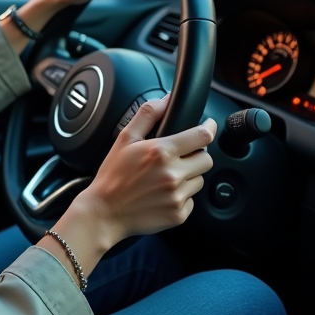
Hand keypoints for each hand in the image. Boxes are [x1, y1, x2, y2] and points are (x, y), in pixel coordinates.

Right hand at [77, 93, 214, 241]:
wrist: (104, 211)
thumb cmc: (113, 176)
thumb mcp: (125, 139)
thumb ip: (147, 114)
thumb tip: (166, 99)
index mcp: (161, 151)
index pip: (202, 135)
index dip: (209, 128)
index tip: (209, 126)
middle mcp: (173, 174)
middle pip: (207, 159)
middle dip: (197, 155)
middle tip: (180, 157)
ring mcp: (177, 196)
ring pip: (200, 180)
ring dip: (189, 176)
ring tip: (166, 178)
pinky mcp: (179, 214)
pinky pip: (192, 200)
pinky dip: (182, 196)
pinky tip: (163, 194)